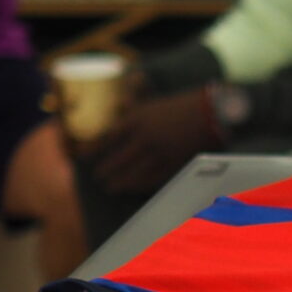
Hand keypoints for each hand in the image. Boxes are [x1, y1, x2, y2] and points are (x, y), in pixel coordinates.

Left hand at [75, 88, 219, 197]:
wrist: (209, 113)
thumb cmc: (178, 105)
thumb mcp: (150, 102)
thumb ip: (131, 106)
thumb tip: (117, 108)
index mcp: (136, 119)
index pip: (107, 138)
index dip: (92, 149)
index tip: (82, 157)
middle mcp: (144, 138)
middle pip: (117, 160)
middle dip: (105, 171)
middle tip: (98, 178)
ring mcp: (159, 153)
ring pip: (133, 174)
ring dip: (120, 182)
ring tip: (111, 188)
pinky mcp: (173, 164)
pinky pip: (152, 179)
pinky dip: (140, 185)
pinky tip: (133, 189)